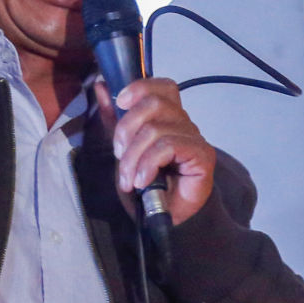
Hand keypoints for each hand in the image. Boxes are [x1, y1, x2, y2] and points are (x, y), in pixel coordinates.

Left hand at [97, 77, 215, 225]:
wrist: (163, 216)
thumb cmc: (146, 181)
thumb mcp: (124, 147)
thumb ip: (114, 117)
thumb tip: (101, 86)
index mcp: (168, 115)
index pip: (162, 86)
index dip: (140, 88)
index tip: (119, 102)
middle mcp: (183, 122)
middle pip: (154, 104)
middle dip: (126, 129)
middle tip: (118, 155)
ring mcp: (194, 137)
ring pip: (156, 129)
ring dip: (134, 156)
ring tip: (129, 178)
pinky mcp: (203, 155)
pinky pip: (169, 146)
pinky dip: (149, 163)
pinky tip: (143, 180)